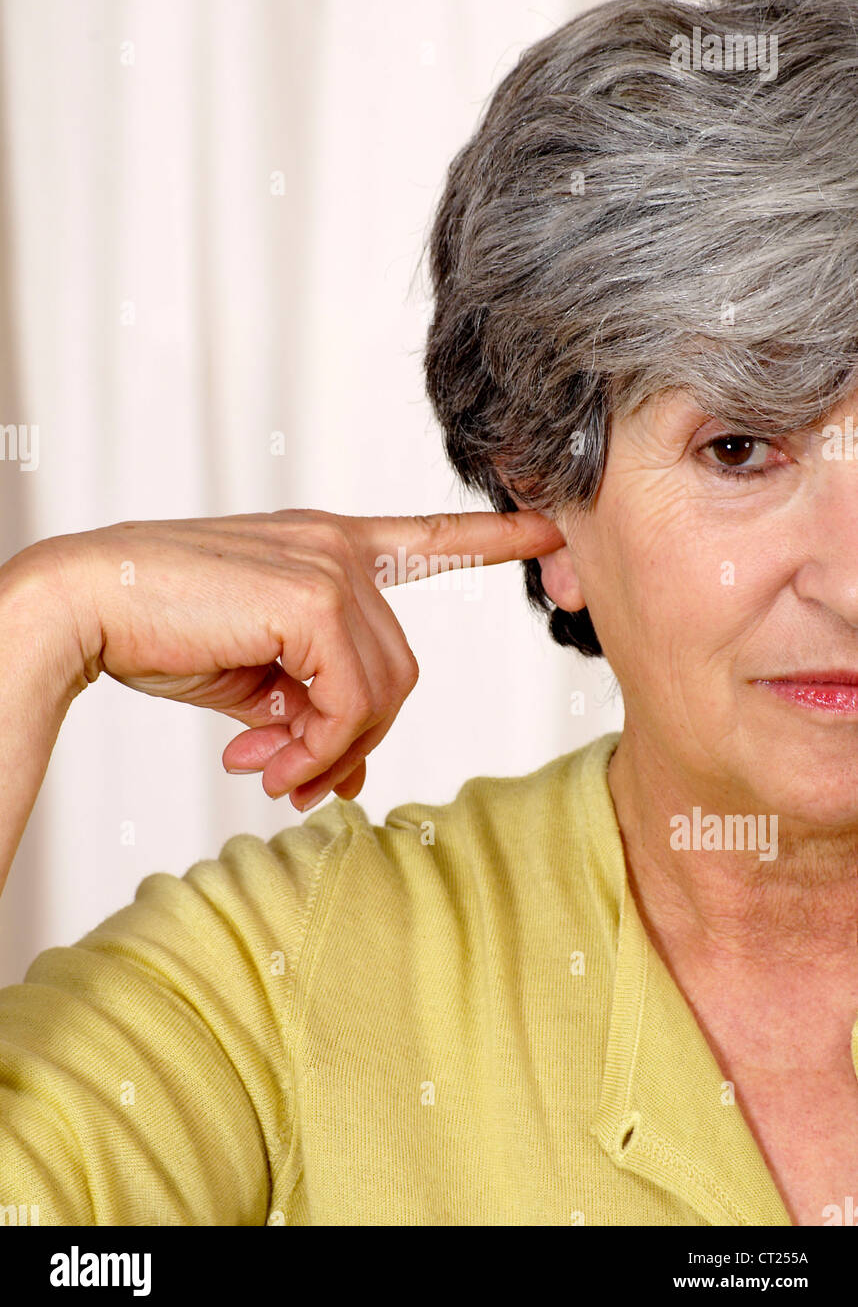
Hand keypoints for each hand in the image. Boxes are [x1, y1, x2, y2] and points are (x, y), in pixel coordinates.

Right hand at [37, 507, 564, 810]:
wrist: (90, 605)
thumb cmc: (164, 629)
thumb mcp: (256, 676)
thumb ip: (312, 705)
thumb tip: (346, 770)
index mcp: (328, 548)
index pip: (427, 538)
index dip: (492, 539)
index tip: (548, 530)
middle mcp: (339, 546)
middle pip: (399, 671)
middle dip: (351, 738)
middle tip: (292, 776)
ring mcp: (332, 565)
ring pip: (382, 692)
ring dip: (328, 751)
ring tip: (270, 771)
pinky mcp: (316, 596)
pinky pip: (351, 699)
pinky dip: (317, 746)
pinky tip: (266, 760)